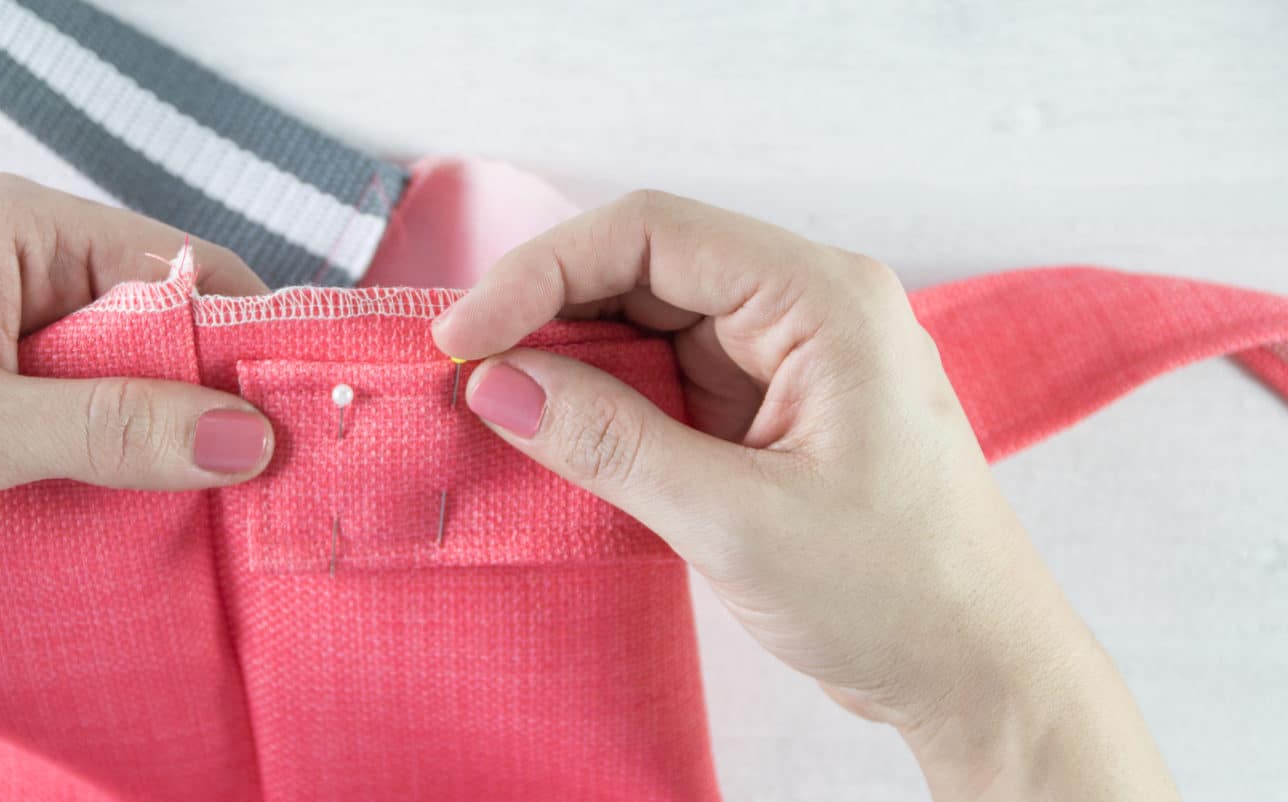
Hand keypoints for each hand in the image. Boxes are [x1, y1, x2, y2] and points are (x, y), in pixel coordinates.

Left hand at [0, 175, 275, 749]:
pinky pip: (76, 424)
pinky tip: (137, 513)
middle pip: (157, 329)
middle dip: (205, 402)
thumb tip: (250, 438)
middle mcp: (14, 268)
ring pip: (120, 385)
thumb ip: (114, 429)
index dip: (243, 340)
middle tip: (264, 480)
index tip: (299, 418)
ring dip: (154, 444)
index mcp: (16, 228)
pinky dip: (108, 467)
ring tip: (212, 506)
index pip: (178, 267)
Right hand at [433, 190, 1178, 800]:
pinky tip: (556, 432)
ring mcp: (787, 357)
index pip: (653, 234)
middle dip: (546, 312)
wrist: (976, 673)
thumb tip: (496, 383)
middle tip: (465, 374)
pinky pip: (665, 376)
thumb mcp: (741, 523)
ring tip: (495, 405)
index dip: (542, 272)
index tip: (465, 337)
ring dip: (568, 358)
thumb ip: (613, 444)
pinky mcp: (768, 408)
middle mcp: (805, 307)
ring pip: (646, 322)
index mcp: (822, 299)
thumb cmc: (900, 596)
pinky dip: (604, 401)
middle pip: (643, 268)